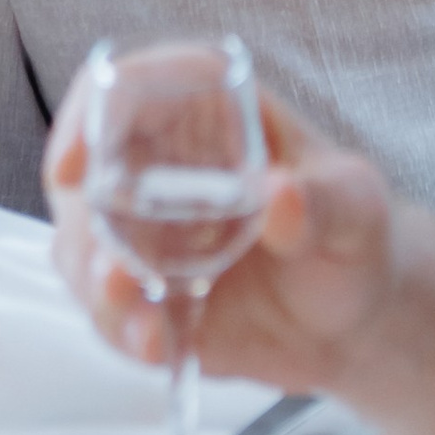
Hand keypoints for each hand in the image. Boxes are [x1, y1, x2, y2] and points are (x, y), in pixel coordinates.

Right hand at [47, 67, 395, 398]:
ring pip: (84, 252)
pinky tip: (159, 344)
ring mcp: (143, 237)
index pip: (121, 91)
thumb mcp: (354, 207)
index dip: (85, 122)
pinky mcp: (147, 297)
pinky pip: (113, 313)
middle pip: (85, 180)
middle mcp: (155, 167)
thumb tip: (281, 195)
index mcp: (200, 108)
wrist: (357, 315)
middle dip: (84, 229)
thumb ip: (323, 202)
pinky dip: (124, 330)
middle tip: (113, 274)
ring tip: (143, 325)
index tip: (77, 169)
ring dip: (99, 289)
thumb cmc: (352, 231)